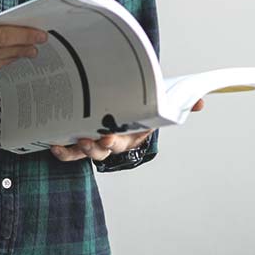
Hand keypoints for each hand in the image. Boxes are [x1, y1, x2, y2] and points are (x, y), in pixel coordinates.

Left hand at [50, 98, 204, 161]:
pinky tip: (53, 144)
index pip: (121, 142)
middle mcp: (111, 141)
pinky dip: (62, 149)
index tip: (106, 138)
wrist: (123, 103)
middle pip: (102, 150)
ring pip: (84, 152)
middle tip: (87, 141)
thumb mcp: (157, 102)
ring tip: (68, 143)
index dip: (113, 142)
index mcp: (129, 134)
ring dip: (76, 150)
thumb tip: (201, 102)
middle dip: (95, 148)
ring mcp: (94, 140)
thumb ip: (178, 102)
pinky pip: (69, 148)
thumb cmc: (137, 104)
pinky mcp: (78, 136)